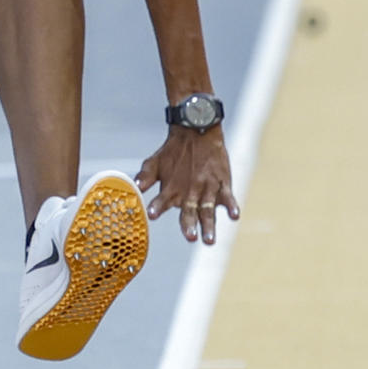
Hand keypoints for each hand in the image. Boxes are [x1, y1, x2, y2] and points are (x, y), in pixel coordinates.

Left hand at [135, 124, 239, 245]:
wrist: (196, 129)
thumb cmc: (173, 150)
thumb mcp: (154, 162)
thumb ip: (145, 177)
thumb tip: (134, 188)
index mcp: (171, 188)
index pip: (162, 201)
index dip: (158, 206)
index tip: (153, 214)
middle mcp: (189, 191)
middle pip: (189, 212)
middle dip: (189, 225)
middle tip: (190, 237)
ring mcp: (207, 187)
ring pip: (208, 209)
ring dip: (208, 225)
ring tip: (209, 239)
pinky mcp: (222, 182)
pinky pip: (227, 196)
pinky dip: (231, 206)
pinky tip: (234, 216)